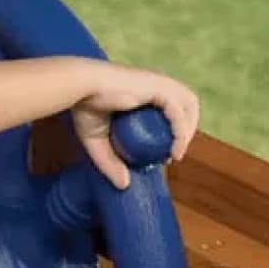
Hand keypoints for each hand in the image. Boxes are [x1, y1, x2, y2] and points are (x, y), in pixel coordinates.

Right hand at [72, 63, 199, 188]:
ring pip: (189, 104)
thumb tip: (123, 185)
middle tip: (174, 153)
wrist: (79, 89)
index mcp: (144, 88)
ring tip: (177, 152)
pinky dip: (181, 132)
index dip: (174, 131)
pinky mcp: (159, 86)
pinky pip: (179, 112)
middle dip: (187, 129)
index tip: (165, 154)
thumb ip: (109, 162)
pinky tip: (174, 149)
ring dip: (189, 130)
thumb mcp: (97, 140)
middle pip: (186, 104)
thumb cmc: (84, 106)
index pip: (171, 107)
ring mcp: (159, 82)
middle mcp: (155, 82)